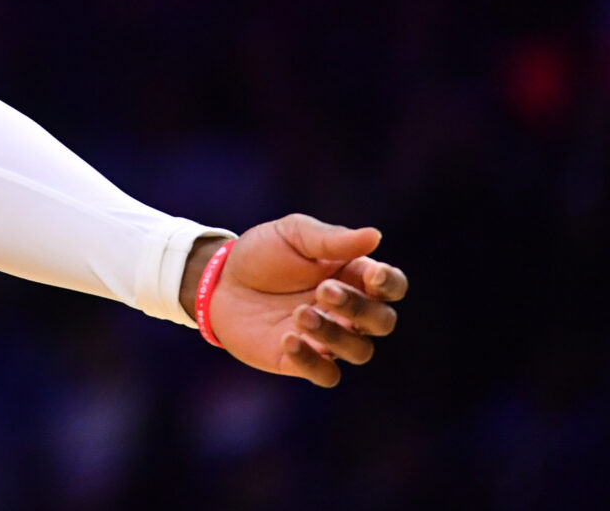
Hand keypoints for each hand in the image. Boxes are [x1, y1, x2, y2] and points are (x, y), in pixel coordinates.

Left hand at [196, 214, 408, 387]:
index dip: (389, 284)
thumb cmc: (262, 253)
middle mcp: (348, 312)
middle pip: (381, 321)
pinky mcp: (301, 361)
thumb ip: (332, 240)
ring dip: (335, 334)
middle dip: (359, 308)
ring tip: (299, 313)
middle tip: (323, 290)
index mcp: (353, 276)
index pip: (391, 286)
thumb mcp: (293, 235)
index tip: (372, 277)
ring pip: (358, 351)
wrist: (218, 280)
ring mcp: (327, 339)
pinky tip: (288, 339)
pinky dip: (312, 361)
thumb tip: (375, 236)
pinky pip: (325, 374)